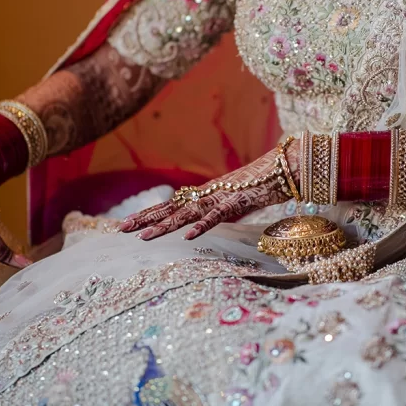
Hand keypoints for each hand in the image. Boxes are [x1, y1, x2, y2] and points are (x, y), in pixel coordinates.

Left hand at [118, 144, 299, 240]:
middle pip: (171, 208)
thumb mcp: (234, 200)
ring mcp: (221, 198)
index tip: (127, 224)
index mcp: (205, 194)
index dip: (149, 214)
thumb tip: (202, 220)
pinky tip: (187, 235)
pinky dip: (202, 225)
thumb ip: (217, 209)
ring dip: (165, 225)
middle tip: (121, 229)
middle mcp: (208, 194)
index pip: (171, 205)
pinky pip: (216, 216)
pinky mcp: (237, 203)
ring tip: (144, 236)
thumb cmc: (261, 185)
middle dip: (146, 219)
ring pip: (187, 213)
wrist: (284, 168)